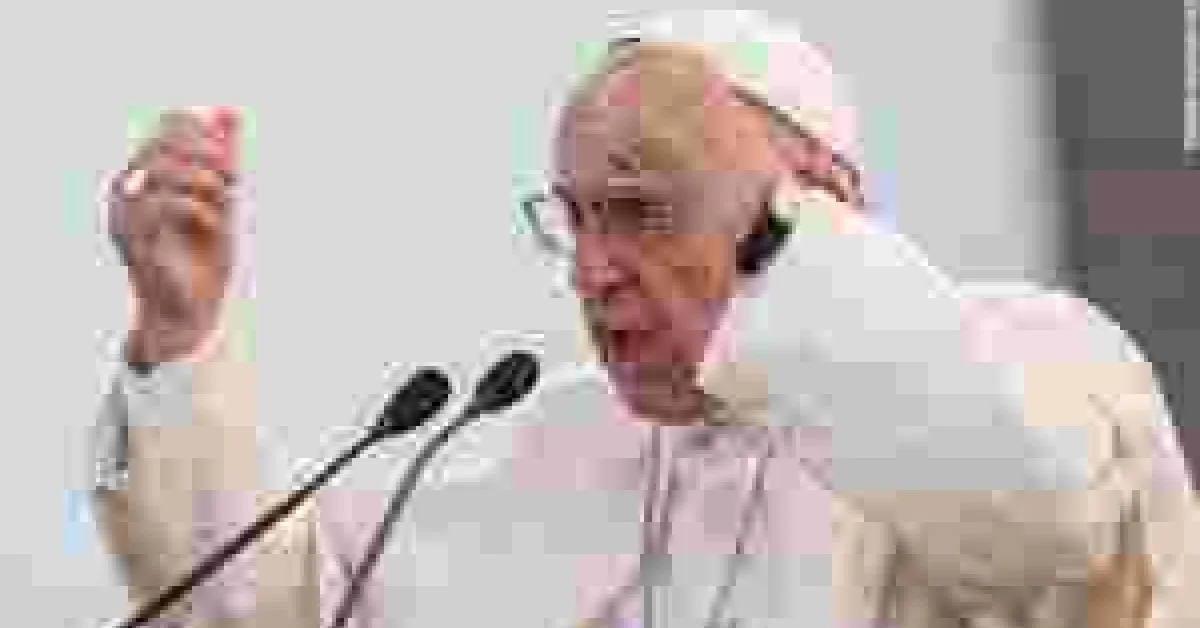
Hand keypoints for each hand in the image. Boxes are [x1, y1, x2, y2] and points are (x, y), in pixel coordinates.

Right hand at [107, 107, 238, 362]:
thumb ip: (224, 155)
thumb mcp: (224, 199)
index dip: (207, 131)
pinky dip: (198, 208)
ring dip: (204, 178)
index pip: (170, 122)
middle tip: (235, 179)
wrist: (193, 313)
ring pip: (158, 165)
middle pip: (163, 138)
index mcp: (151, 173)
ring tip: (226, 199)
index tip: (233, 160)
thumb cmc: (207, 257)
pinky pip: (161, 203)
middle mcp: (130, 188)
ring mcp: (126, 213)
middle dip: (207, 152)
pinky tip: (215, 224)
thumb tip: (230, 110)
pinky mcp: (133, 239)